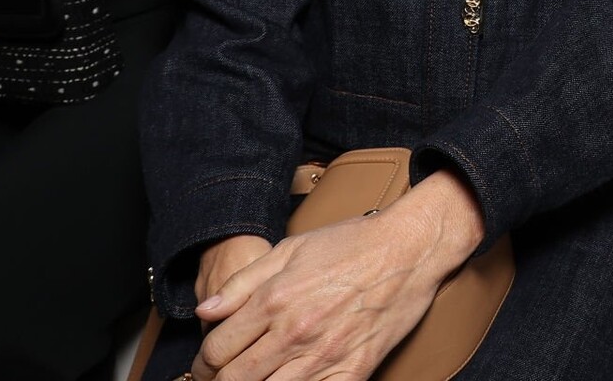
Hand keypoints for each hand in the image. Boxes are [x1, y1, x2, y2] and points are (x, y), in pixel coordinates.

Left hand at [191, 172, 484, 380]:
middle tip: (220, 378)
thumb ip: (242, 282)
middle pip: (236, 379)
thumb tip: (205, 310)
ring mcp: (325, 357)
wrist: (408, 249)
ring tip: (254, 379)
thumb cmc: (351, 244)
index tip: (208, 362)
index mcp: (275, 300)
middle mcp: (295, 332)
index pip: (217, 348)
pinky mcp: (353, 371)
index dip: (204, 361)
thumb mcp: (290, 249)